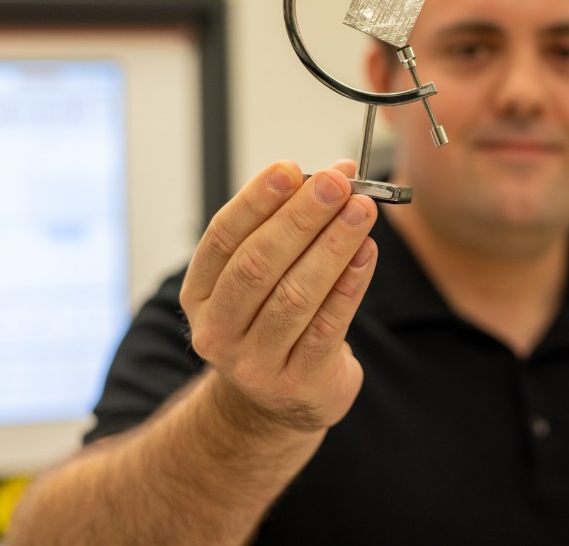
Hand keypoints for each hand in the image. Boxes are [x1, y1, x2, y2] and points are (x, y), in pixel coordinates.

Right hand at [180, 160, 377, 433]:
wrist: (279, 401)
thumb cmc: (272, 319)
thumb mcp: (262, 276)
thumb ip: (285, 228)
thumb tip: (330, 177)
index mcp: (201, 294)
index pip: (223, 238)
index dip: (257, 200)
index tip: (291, 168)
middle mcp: (219, 330)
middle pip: (258, 264)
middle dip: (301, 217)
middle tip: (337, 183)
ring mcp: (256, 362)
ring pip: (295, 294)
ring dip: (333, 245)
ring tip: (361, 210)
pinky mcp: (300, 381)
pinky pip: (328, 326)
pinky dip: (350, 284)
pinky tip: (367, 252)